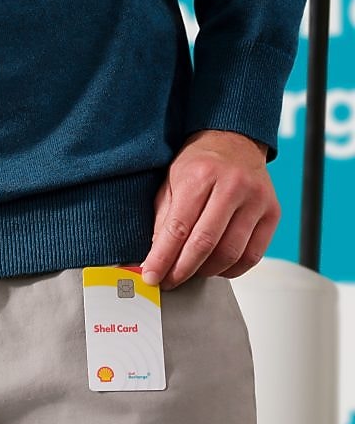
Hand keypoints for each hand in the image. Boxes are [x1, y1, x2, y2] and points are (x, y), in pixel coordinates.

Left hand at [142, 130, 279, 288]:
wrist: (234, 141)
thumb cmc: (199, 163)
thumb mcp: (170, 182)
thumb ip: (163, 220)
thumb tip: (154, 259)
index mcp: (201, 176)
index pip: (178, 228)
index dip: (162, 258)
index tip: (150, 276)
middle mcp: (233, 186)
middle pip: (205, 243)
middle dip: (182, 270)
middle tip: (168, 282)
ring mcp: (257, 200)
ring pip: (230, 253)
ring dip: (206, 271)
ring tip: (190, 272)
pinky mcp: (273, 213)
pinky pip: (253, 255)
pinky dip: (232, 269)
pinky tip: (216, 267)